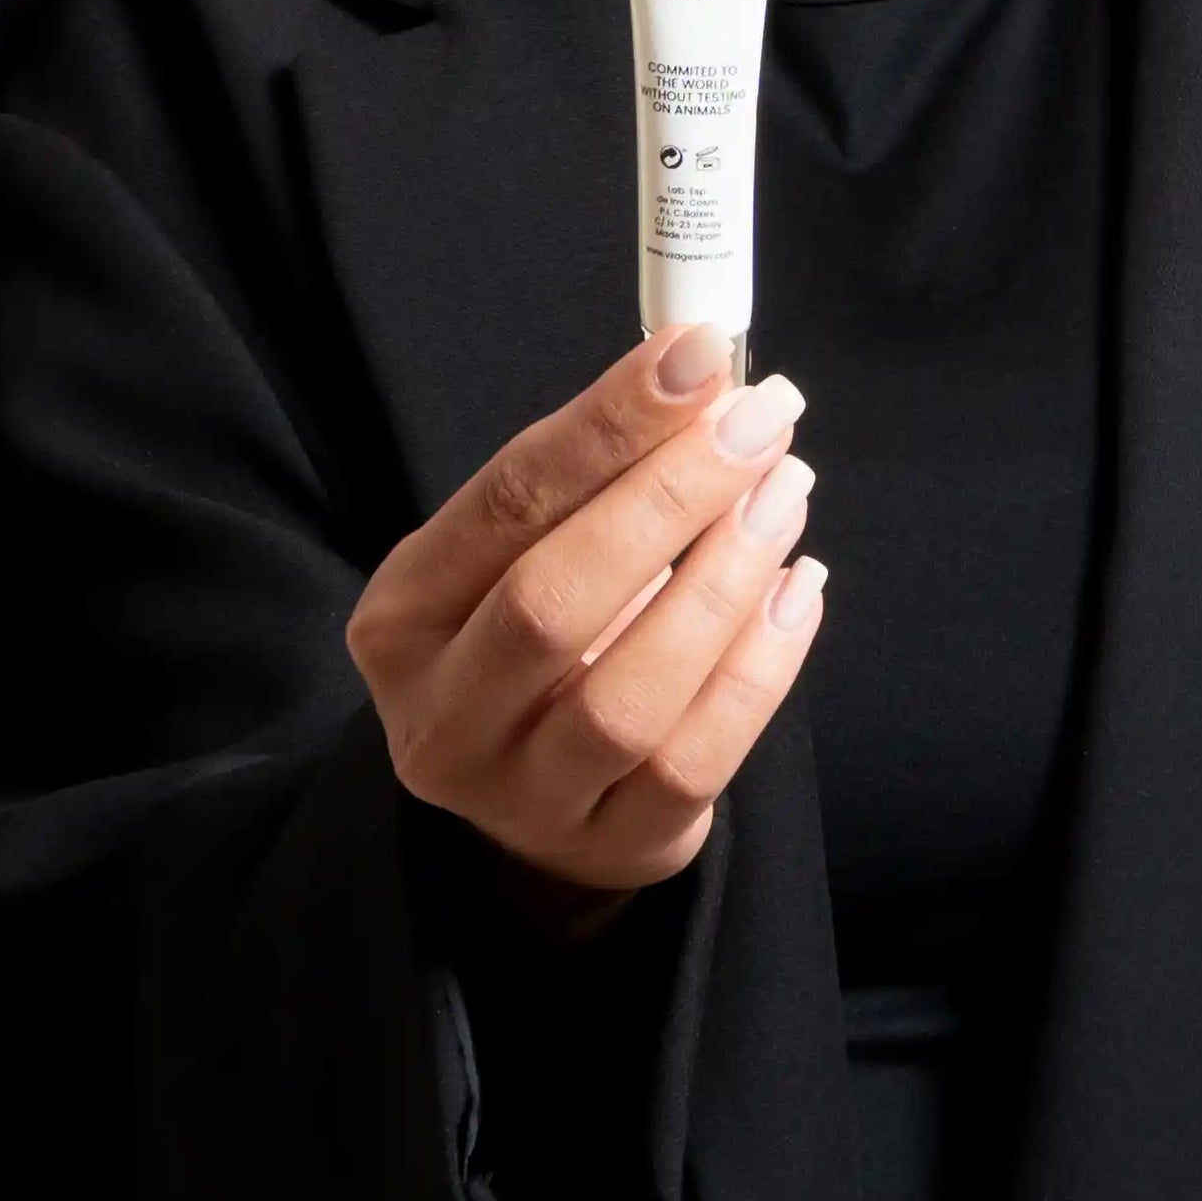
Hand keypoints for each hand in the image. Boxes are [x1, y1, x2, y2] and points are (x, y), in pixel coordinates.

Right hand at [344, 326, 826, 926]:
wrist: (533, 798)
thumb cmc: (536, 636)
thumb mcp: (523, 552)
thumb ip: (591, 475)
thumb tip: (703, 372)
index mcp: (403, 617)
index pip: (506, 503)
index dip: (607, 424)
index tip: (698, 353)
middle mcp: (443, 719)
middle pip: (554, 601)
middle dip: (670, 496)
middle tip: (760, 419)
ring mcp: (523, 800)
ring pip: (626, 696)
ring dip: (723, 580)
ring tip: (787, 492)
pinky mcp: (613, 847)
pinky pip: (695, 761)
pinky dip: (758, 667)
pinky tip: (798, 588)